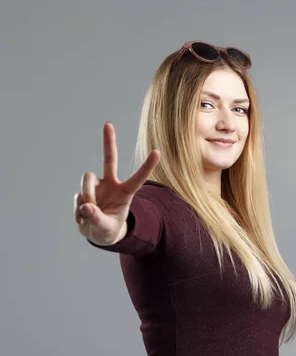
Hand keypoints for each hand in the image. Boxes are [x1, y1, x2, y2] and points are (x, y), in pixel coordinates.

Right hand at [74, 122, 159, 245]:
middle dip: (108, 142)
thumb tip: (86, 206)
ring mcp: (96, 186)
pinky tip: (84, 217)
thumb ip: (97, 218)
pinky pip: (78, 198)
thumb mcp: (106, 229)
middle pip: (109, 159)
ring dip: (87, 197)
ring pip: (87, 183)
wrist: (97, 232)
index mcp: (125, 193)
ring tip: (90, 214)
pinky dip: (79, 211)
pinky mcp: (82, 191)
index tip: (157, 152)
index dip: (147, 166)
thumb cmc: (108, 229)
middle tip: (107, 124)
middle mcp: (110, 184)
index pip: (138, 178)